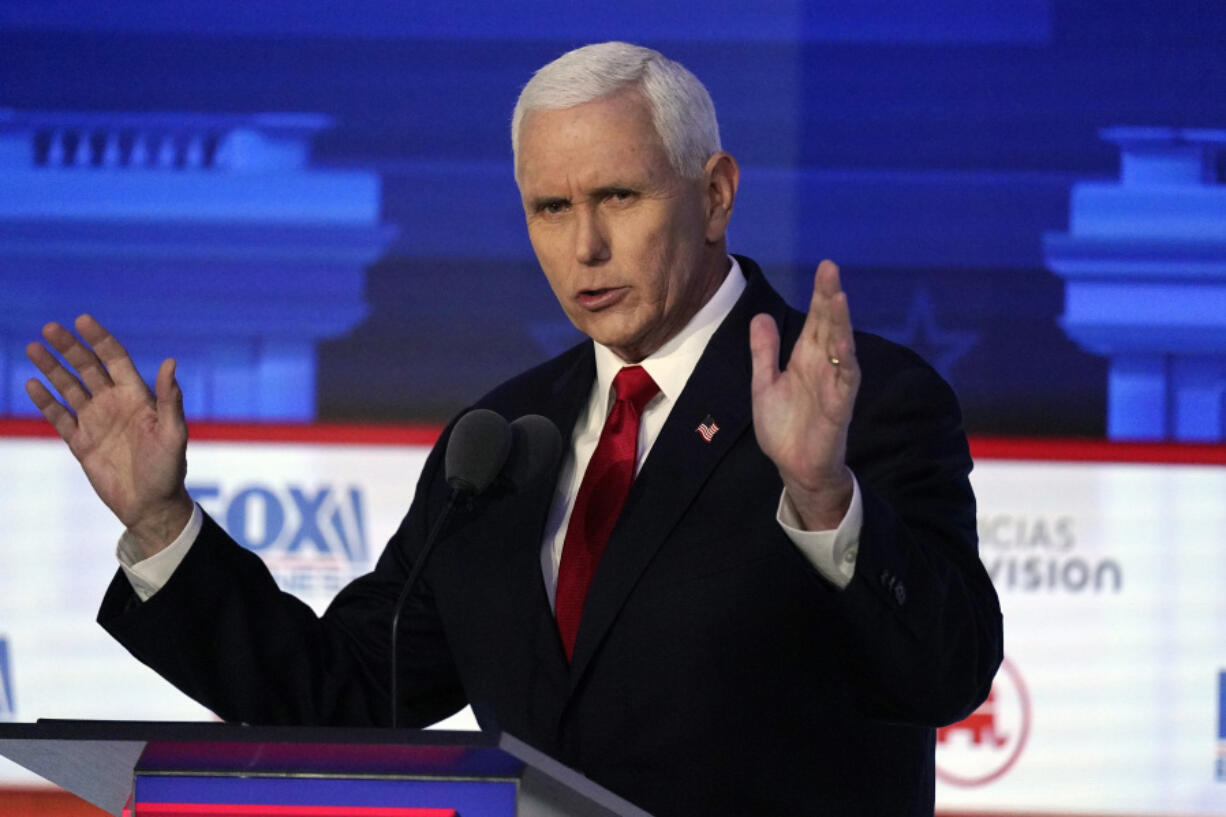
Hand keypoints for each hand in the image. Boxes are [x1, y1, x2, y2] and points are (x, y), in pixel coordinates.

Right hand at [26, 315, 192, 557]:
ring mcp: (96, 422)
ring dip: (52, 368)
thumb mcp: (173, 433)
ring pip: (69, 387)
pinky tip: (32, 384)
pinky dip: (45, 401)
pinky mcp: (80, 443)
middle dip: (70, 347)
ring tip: (34, 347)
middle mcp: (115, 404)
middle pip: (88, 367)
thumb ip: (170, 399)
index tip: (82, 320)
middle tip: (50, 327)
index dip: (100, 339)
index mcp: (138, 397)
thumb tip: (170, 362)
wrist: (151, 506)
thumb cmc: (168, 469)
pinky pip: (59, 417)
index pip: (115, 359)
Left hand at [750, 260, 859, 529]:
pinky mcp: (839, 406)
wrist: (795, 466)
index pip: (815, 319)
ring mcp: (834, 384)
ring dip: (840, 323)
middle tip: (830, 267)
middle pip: (829, 325)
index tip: (825, 266)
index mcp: (806, 358)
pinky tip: (843, 342)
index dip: (820, 295)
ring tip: (838, 296)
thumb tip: (761, 316)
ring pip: (840, 346)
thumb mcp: (765, 383)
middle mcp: (824, 365)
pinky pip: (845, 380)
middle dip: (830, 297)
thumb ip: (764, 351)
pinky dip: (845, 360)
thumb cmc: (785, 426)